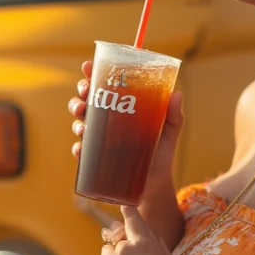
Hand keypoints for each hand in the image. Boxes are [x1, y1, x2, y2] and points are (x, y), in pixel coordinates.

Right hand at [69, 60, 183, 192]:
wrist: (154, 188)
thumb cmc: (161, 156)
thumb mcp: (169, 133)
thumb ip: (174, 116)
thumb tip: (177, 94)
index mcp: (122, 110)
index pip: (105, 87)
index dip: (93, 74)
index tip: (88, 66)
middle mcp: (107, 123)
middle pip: (87, 101)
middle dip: (81, 94)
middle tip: (85, 93)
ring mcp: (99, 142)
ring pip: (80, 123)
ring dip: (77, 118)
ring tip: (84, 121)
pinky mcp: (95, 162)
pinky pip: (82, 153)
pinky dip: (79, 149)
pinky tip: (81, 148)